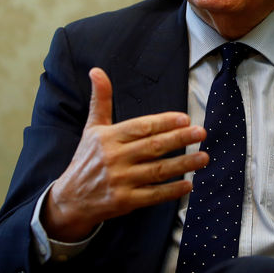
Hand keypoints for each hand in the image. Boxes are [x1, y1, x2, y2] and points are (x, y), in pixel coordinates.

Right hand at [43, 67, 208, 240]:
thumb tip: (97, 70)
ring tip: (204, 157)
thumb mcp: (92, 128)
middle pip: (153, 146)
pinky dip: (172, 191)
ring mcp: (120, 181)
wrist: (70, 199)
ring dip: (183, 164)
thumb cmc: (87, 159)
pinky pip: (153, 195)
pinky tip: (189, 184)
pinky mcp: (125, 201)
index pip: (141, 127)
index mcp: (108, 138)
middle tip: (202, 133)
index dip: (164, 122)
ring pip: (157, 171)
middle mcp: (114, 158)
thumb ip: (101, 100)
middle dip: (179, 139)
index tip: (185, 118)